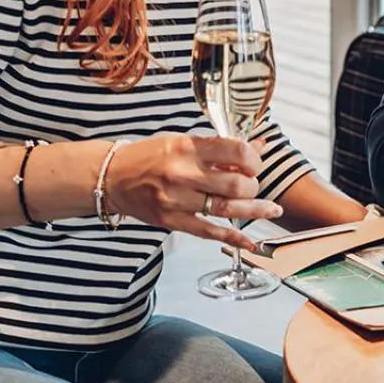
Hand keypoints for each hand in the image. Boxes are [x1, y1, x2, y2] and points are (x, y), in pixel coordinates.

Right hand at [107, 134, 282, 249]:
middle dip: (253, 184)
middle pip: (235, 183)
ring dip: (255, 209)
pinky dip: (233, 238)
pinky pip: (209, 231)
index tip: (255, 161)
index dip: (254, 158)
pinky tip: (250, 241)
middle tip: (253, 183)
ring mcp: (178, 200)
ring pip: (227, 208)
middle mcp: (184, 174)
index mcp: (187, 148)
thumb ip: (217, 148)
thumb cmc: (147, 156)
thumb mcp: (182, 142)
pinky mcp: (172, 221)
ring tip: (272, 209)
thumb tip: (255, 146)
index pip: (234, 151)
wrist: (111, 177)